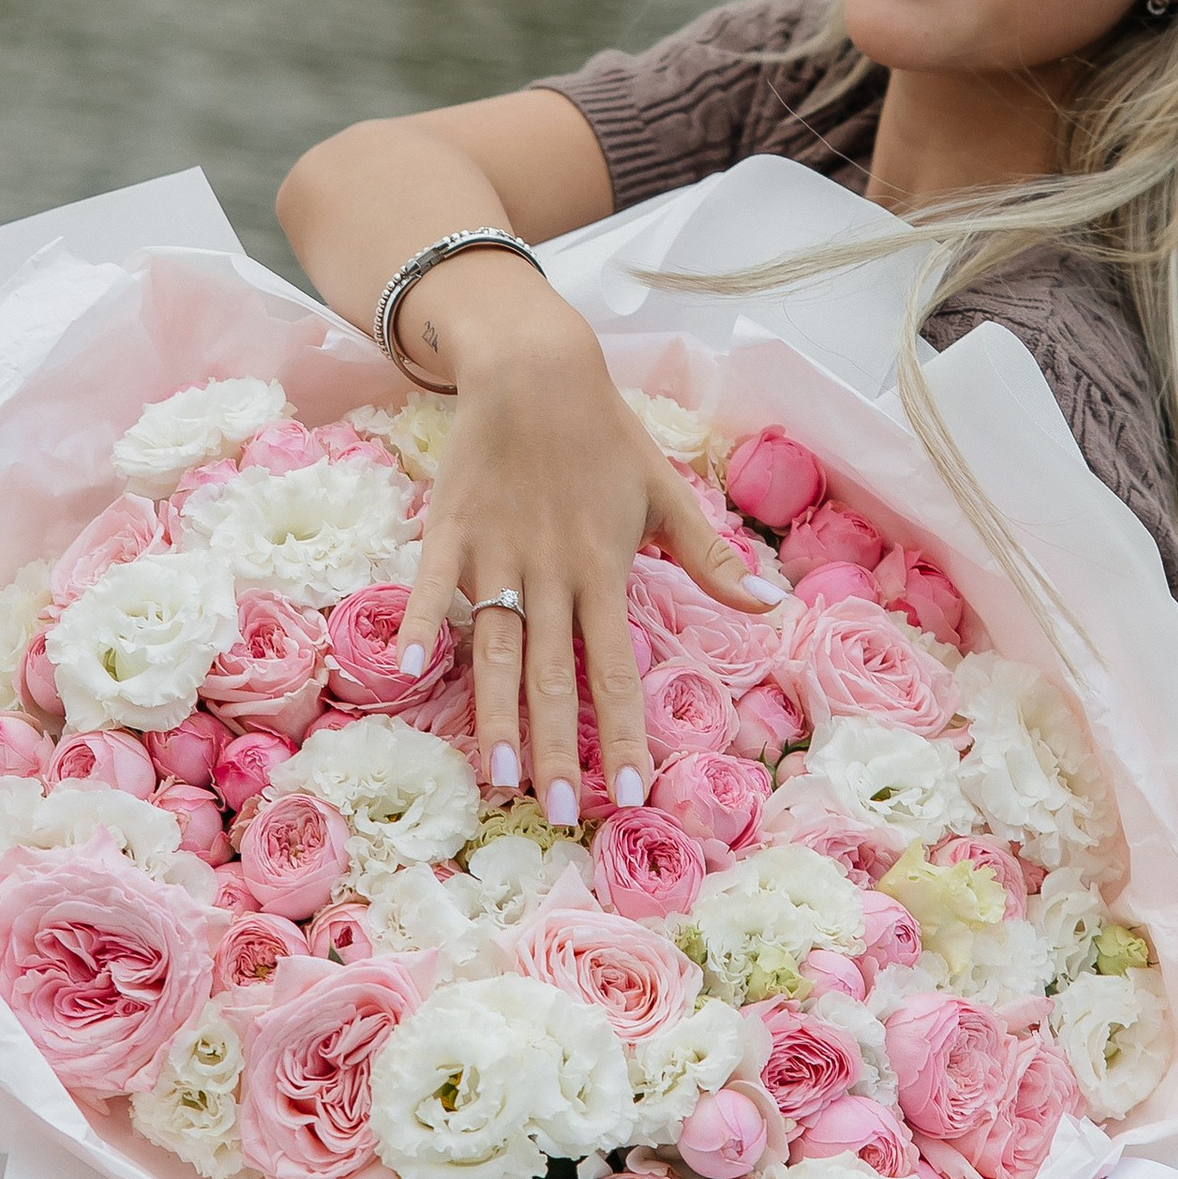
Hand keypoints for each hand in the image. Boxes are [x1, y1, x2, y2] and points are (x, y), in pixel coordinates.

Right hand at [391, 297, 779, 821]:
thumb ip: (711, 558)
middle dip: (557, 747)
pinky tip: (405, 669)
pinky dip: (415, 621)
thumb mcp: (665, 492)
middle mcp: (552, 571)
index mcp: (605, 569)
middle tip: (557, 813)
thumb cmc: (606, 433)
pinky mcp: (452, 528)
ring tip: (497, 773)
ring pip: (494, 645)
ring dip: (494, 711)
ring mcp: (497, 551)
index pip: (615, 670)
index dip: (623, 734)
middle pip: (551, 673)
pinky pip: (431, 582)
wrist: (538, 365)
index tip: (632, 793)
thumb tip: (772, 606)